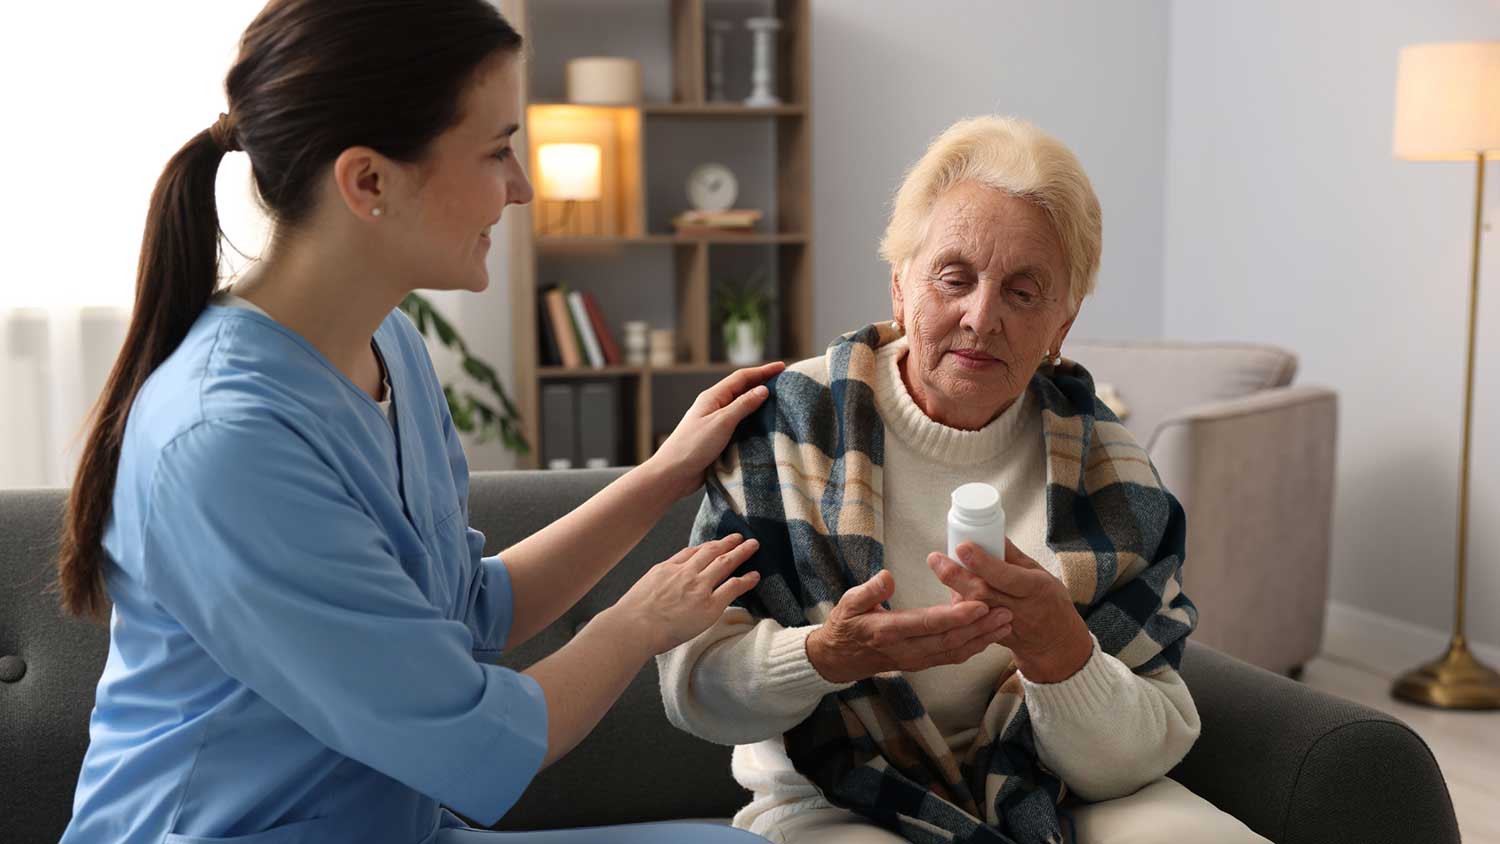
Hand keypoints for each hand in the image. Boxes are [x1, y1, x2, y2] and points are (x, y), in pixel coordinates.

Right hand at [606, 534, 762, 655]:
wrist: (634, 627)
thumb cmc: (633, 615)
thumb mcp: (643, 587)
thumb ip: (659, 581)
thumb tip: (663, 585)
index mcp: (667, 568)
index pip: (691, 552)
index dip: (707, 547)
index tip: (715, 544)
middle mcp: (685, 573)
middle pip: (711, 551)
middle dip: (727, 543)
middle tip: (739, 537)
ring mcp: (698, 587)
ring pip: (725, 563)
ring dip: (741, 552)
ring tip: (752, 546)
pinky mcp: (709, 605)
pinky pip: (733, 587)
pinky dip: (746, 579)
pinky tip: (755, 575)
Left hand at [646, 362, 785, 498]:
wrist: (673, 473)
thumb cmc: (693, 445)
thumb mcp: (721, 422)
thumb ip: (743, 405)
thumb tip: (763, 389)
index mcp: (713, 397)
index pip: (742, 378)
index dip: (762, 371)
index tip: (782, 367)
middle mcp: (714, 407)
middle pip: (742, 390)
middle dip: (762, 383)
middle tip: (785, 381)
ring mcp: (715, 423)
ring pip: (741, 408)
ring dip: (759, 403)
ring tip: (779, 401)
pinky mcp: (718, 439)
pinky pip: (740, 425)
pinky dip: (753, 421)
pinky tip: (765, 425)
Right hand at [805, 570, 1013, 683]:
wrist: (840, 658)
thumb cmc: (846, 625)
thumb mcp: (848, 603)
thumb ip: (869, 591)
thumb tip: (888, 577)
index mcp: (887, 631)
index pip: (927, 624)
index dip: (955, 616)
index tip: (979, 604)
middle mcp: (906, 649)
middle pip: (949, 641)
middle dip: (980, 628)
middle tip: (1006, 612)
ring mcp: (916, 660)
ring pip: (955, 652)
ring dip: (982, 639)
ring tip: (1006, 623)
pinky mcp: (922, 663)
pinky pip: (951, 657)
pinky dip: (973, 648)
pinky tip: (990, 636)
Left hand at [928, 540, 1093, 682]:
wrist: (1055, 642)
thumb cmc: (1049, 601)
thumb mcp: (1040, 573)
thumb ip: (1014, 556)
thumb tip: (993, 532)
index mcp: (1035, 588)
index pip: (1005, 576)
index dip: (983, 563)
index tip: (963, 547)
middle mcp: (1019, 608)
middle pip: (982, 593)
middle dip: (955, 575)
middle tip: (935, 558)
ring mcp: (1005, 625)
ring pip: (972, 609)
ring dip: (953, 588)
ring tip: (939, 566)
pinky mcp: (993, 636)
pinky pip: (971, 622)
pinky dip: (959, 605)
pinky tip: (953, 590)